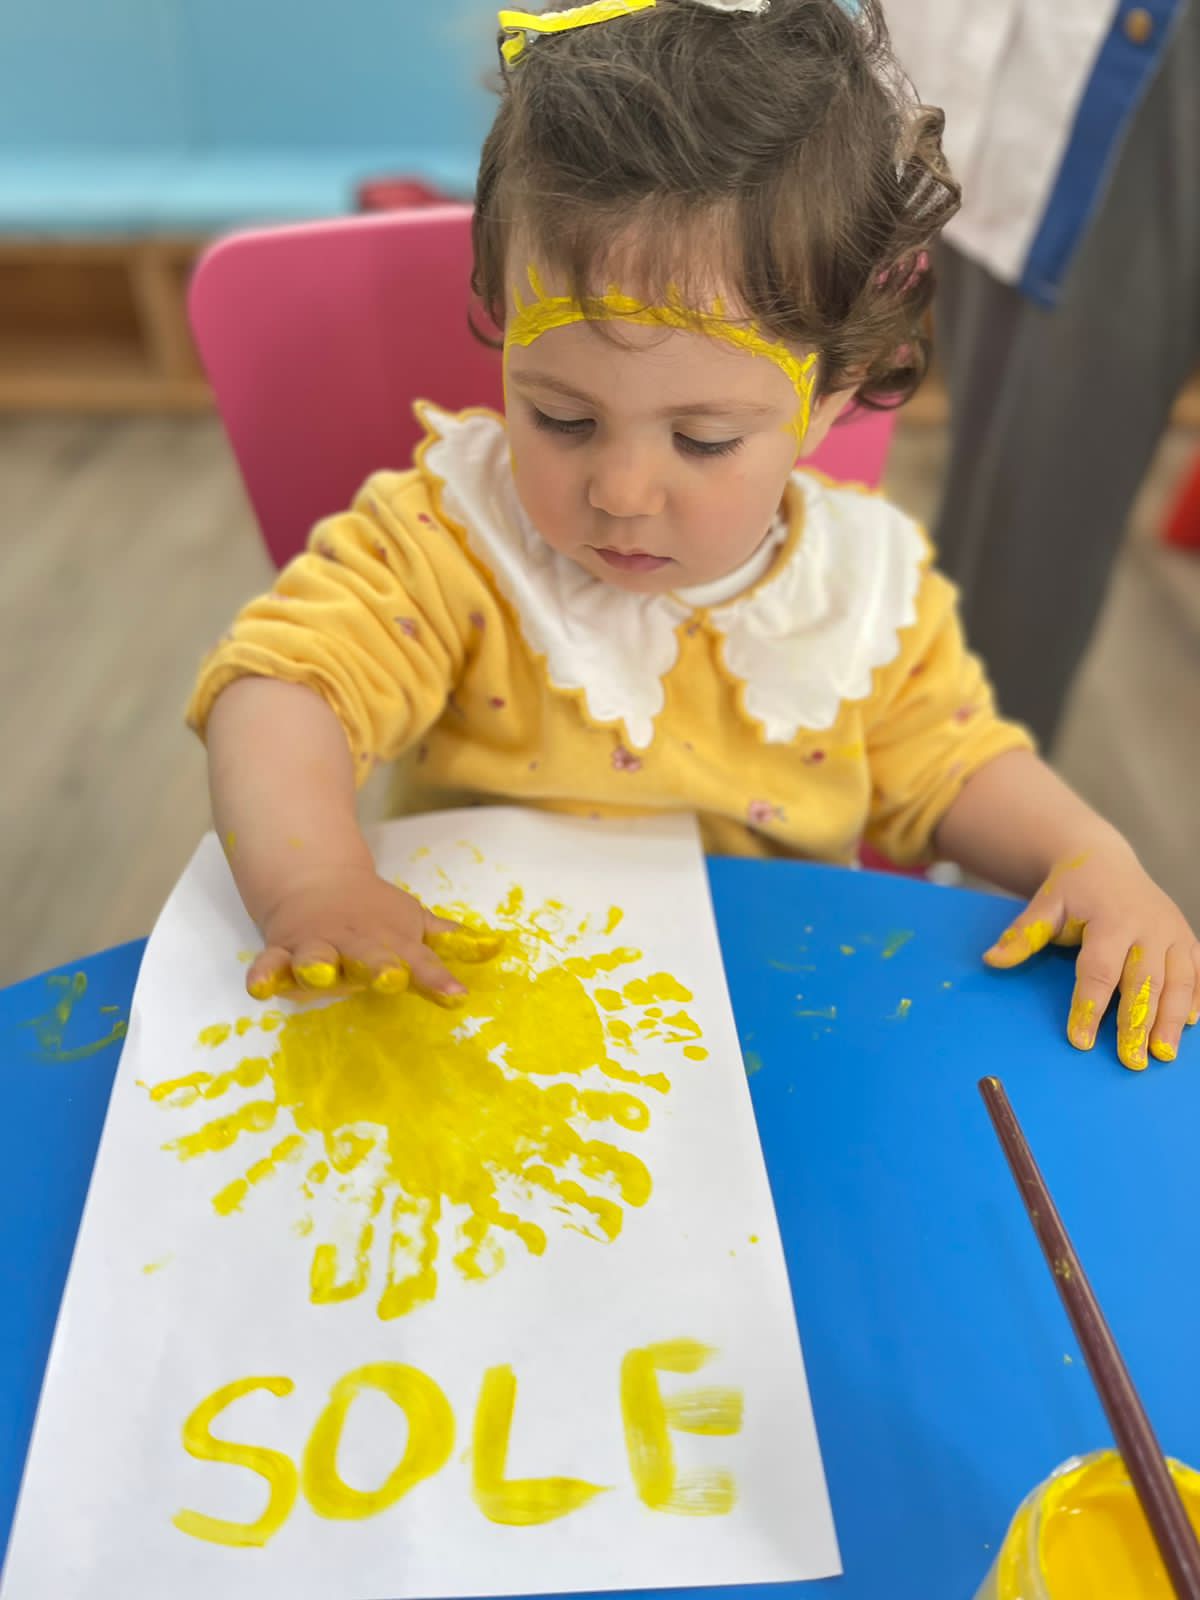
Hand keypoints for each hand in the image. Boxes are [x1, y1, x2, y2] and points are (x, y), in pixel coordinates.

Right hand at [245, 865, 500, 1005]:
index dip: (437, 979)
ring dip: (319, 967)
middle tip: (391, 978)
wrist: (314, 879)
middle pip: (368, 957)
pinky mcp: (283, 952)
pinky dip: (264, 975)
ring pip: (316, 958)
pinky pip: (271, 965)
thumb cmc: (374, 915)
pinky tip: (258, 988)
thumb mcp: (413, 924)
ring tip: (320, 975)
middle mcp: (356, 944)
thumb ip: (449, 942)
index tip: (456, 997)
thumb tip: (498, 947)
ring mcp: (318, 947)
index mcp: (391, 942)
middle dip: (379, 967)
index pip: (420, 962)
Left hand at [983, 846, 1199, 1069]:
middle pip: (1144, 981)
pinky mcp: (1187, 937)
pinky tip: (1191, 1026)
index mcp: (1111, 918)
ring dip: (1173, 1019)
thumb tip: (992, 960)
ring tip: (1162, 1055)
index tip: (1079, 1040)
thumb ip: (1023, 935)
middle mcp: (1148, 925)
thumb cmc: (1072, 888)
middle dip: (1138, 1022)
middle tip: (1130, 1061)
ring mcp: (1172, 931)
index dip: (1089, 1005)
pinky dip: (1197, 999)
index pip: (1099, 968)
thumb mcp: (1046, 905)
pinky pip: (1198, 971)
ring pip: (1179, 980)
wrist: (1106, 860)